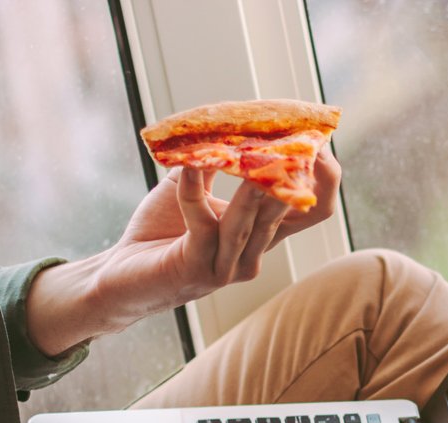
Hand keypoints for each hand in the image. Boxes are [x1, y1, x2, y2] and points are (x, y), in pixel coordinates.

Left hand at [24, 148, 340, 356]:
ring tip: (248, 148)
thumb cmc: (161, 231)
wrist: (122, 276)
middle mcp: (255, 255)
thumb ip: (215, 161)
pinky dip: (195, 189)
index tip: (318, 139)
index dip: (325, 177)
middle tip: (284, 131)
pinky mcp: (199, 268)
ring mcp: (230, 266)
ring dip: (250, 182)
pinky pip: (203, 223)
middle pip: (288, 210)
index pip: (316, 210)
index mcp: (262, 235)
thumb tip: (229, 121)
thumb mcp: (194, 188)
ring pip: (251, 218)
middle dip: (287, 168)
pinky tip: (189, 165)